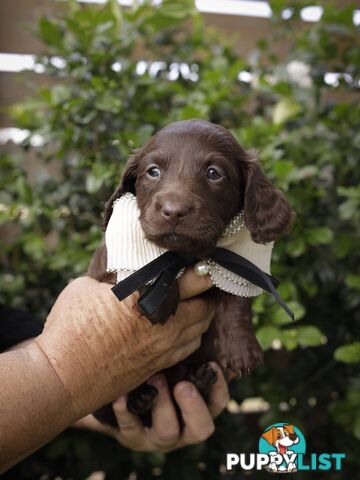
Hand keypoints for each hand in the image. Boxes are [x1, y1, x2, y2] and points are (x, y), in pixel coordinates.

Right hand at [35, 270, 213, 418]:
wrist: (62, 378)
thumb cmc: (70, 328)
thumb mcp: (87, 288)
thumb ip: (112, 279)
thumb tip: (120, 273)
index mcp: (150, 299)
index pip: (194, 281)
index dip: (204, 271)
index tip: (205, 264)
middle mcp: (165, 325)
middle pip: (206, 308)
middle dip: (206, 295)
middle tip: (200, 284)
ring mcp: (163, 349)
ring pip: (200, 331)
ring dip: (201, 317)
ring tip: (194, 305)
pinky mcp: (156, 367)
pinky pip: (187, 350)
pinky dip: (191, 337)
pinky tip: (181, 330)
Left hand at [75, 363, 228, 451]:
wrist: (120, 400)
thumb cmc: (154, 376)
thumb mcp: (173, 367)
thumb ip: (188, 353)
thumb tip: (202, 317)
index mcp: (198, 409)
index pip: (217, 403)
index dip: (219, 387)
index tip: (211, 365)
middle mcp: (183, 428)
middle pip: (201, 428)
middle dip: (192, 406)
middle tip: (182, 385)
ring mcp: (158, 437)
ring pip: (168, 431)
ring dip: (162, 404)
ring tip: (154, 378)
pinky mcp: (132, 438)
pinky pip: (130, 429)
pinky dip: (125, 412)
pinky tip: (120, 396)